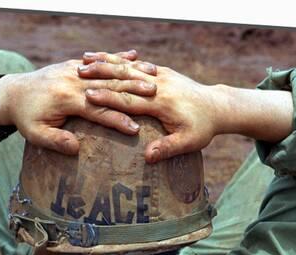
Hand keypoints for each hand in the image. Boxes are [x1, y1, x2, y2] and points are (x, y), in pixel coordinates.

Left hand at [0, 52, 157, 154]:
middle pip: (108, 86)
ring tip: (153, 77)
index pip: (97, 110)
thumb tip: (76, 148)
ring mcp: (73, 70)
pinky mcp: (73, 65)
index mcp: (65, 98)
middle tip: (156, 96)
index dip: (116, 120)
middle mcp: (72, 80)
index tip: (135, 130)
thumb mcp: (35, 134)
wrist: (12, 93)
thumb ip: (55, 141)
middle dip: (132, 91)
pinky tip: (135, 56)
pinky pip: (100, 61)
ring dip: (130, 73)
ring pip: (107, 71)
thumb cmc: (25, 118)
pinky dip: (117, 59)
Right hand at [79, 53, 220, 162]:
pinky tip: (100, 57)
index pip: (129, 99)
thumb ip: (168, 148)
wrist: (218, 106)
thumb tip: (148, 157)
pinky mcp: (159, 72)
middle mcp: (158, 84)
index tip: (88, 95)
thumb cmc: (203, 127)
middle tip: (76, 73)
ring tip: (82, 60)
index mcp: (162, 101)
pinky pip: (133, 63)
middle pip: (124, 77)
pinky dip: (116, 59)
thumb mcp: (189, 142)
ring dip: (105, 62)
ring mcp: (159, 75)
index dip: (108, 97)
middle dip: (100, 75)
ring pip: (127, 66)